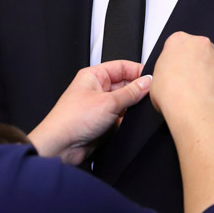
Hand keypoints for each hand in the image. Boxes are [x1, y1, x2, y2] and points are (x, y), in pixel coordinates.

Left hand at [29, 60, 150, 164]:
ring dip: (132, 107)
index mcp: (94, 75)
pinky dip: (127, 120)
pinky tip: (130, 123)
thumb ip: (131, 92)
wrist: (60, 146)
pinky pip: (121, 117)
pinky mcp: (103, 122)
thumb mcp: (108, 102)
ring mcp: (100, 106)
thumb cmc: (72, 119)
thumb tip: (146, 82)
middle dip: (137, 90)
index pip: (121, 67)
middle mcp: (97, 89)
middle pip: (124, 84)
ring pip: (124, 102)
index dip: (137, 71)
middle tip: (149, 96)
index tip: (152, 79)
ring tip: (138, 111)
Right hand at [150, 32, 213, 118]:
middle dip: (192, 64)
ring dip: (205, 75)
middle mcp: (201, 45)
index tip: (172, 69)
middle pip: (197, 51)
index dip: (174, 60)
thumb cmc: (172, 94)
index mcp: (179, 40)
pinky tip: (205, 98)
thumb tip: (166, 80)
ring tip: (194, 92)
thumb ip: (164, 72)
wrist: (193, 110)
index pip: (176, 45)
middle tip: (183, 81)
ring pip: (211, 64)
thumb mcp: (155, 79)